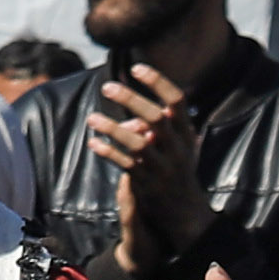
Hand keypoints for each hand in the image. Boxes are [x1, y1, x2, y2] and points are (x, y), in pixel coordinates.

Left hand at [86, 61, 204, 271]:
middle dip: (130, 99)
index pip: (176, 100)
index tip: (136, 67)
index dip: (157, 82)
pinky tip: (93, 143)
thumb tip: (130, 115)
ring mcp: (163, 166)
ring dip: (112, 128)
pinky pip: (125, 164)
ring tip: (91, 118)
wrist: (184, 211)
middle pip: (155, 117)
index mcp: (186, 133)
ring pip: (138, 142)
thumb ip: (157, 126)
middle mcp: (178, 148)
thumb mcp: (177, 145)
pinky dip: (108, 153)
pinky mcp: (148, 183)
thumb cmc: (177, 170)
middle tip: (107, 87)